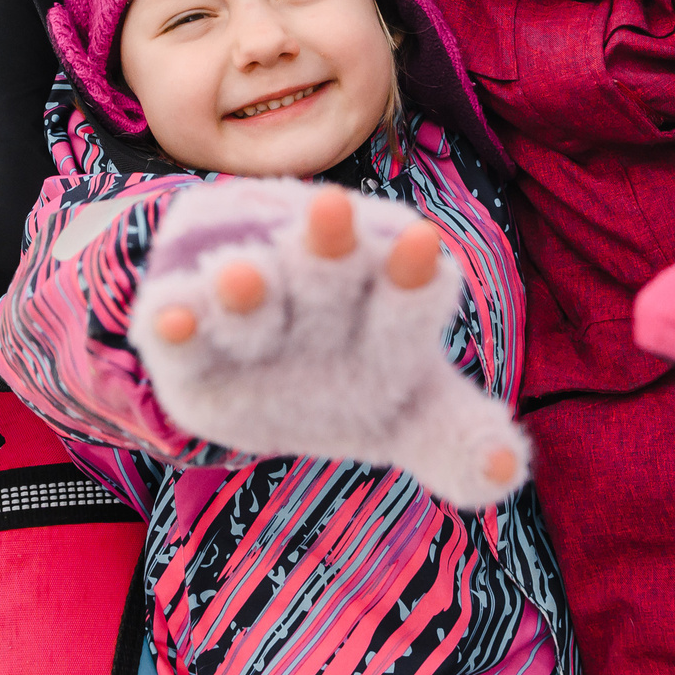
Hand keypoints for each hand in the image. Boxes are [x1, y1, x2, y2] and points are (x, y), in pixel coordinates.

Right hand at [135, 180, 528, 506]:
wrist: (252, 360)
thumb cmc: (352, 381)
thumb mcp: (412, 417)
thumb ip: (457, 443)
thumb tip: (508, 467)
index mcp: (385, 312)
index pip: (406, 295)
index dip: (411, 278)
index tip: (421, 243)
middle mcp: (319, 297)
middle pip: (327, 274)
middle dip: (329, 248)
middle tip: (332, 207)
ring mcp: (250, 309)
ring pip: (253, 293)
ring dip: (247, 288)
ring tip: (240, 275)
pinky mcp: (187, 332)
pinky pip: (180, 322)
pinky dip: (175, 320)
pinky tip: (167, 317)